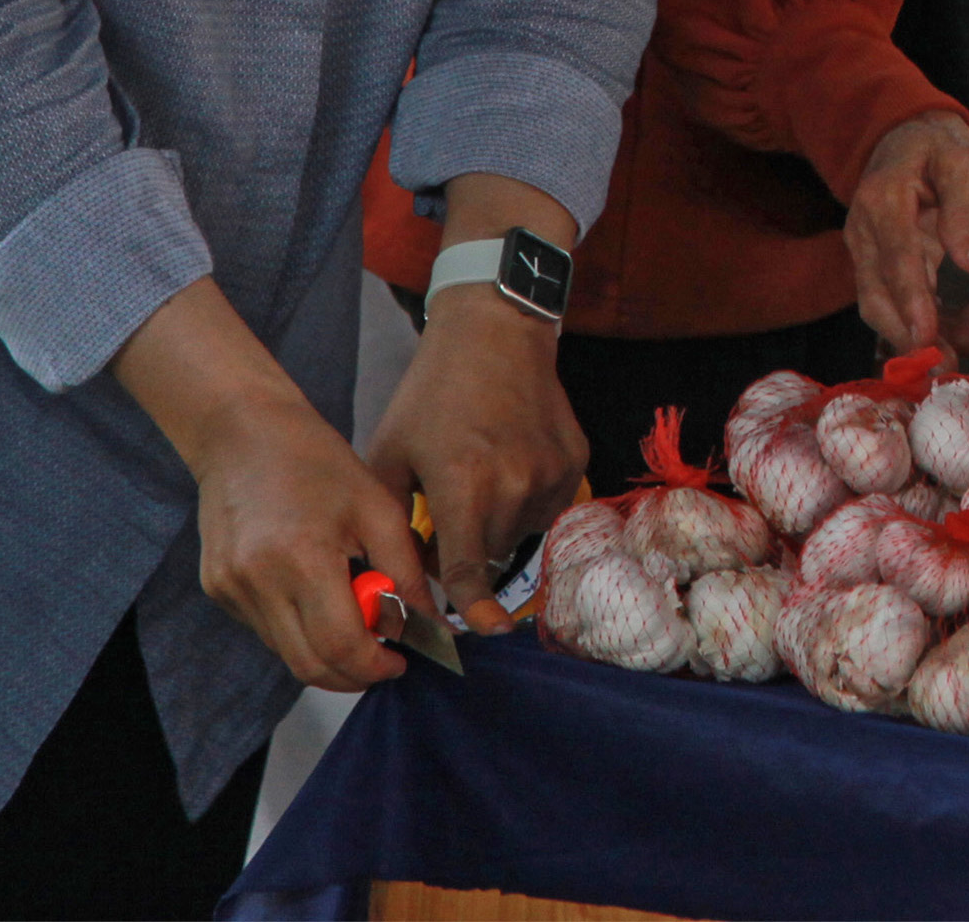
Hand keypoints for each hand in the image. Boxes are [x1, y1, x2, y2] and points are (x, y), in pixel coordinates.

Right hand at [114, 281, 429, 693]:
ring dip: (327, 654)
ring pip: (286, 654)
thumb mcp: (378, 508)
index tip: (403, 661)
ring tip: (360, 622)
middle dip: (353, 672)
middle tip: (386, 656)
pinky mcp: (218, 590)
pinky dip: (301, 631)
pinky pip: (267, 631)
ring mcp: (231, 590)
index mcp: (301, 559)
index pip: (340, 646)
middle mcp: (256, 583)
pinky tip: (323, 600)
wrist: (242, 434)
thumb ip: (403, 572)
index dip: (376, 666)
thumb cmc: (317, 462)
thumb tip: (427, 624)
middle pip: (309, 665)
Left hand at [360, 289, 585, 635]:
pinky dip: (527, 499)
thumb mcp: (391, 453)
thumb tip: (397, 579)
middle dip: (468, 545)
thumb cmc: (433, 394)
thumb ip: (392, 521)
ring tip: (481, 474)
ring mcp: (552, 472)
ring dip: (499, 522)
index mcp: (462, 482)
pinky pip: (549, 506)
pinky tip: (510, 460)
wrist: (495, 334)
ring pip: (521, 531)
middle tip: (449, 507)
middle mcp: (515, 482)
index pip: (469, 567)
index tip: (483, 634)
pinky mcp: (576, 461)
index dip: (474, 609)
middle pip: (491, 551)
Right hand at [847, 112, 968, 360]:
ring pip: (895, 310)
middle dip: (915, 338)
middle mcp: (867, 235)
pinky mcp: (890, 269)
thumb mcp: (962, 161)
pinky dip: (945, 321)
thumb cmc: (937, 145)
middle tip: (955, 366)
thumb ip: (967, 210)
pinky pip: (912, 305)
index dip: (911, 302)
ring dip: (940, 334)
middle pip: (879, 299)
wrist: (909, 136)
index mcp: (882, 203)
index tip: (928, 338)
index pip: (894, 260)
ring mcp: (873, 255)